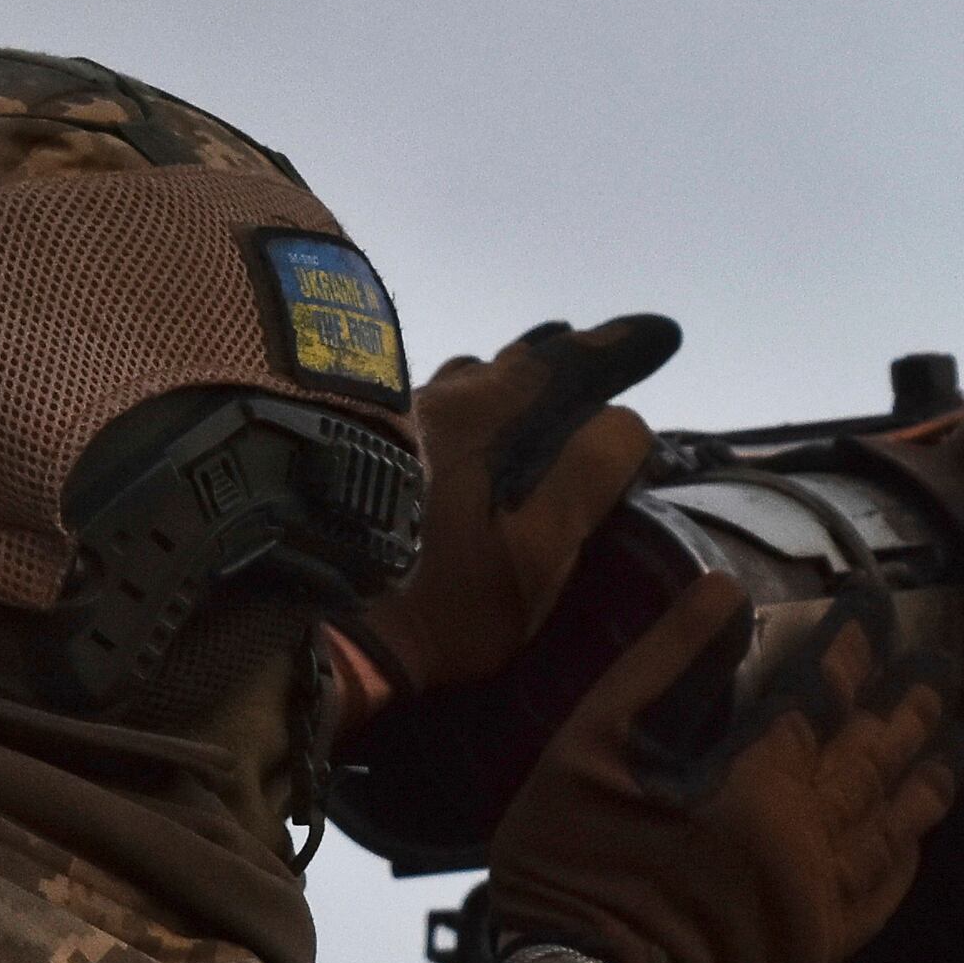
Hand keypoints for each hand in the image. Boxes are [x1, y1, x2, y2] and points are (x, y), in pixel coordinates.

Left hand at [336, 315, 680, 707]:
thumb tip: (625, 419)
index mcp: (479, 415)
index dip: (617, 345)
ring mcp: (382, 423)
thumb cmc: (433, 602)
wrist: (301, 629)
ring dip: (506, 386)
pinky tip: (463, 443)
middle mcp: (427, 398)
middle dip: (562, 360)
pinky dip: (465, 417)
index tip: (662, 333)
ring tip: (535, 398)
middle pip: (507, 364)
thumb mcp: (532, 554)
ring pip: (459, 386)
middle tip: (599, 360)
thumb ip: (584, 480)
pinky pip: (427, 415)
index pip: (564, 361)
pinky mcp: (350, 454)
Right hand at [478, 570, 962, 962]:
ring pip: (892, 824)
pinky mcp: (813, 950)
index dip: (849, 646)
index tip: (871, 606)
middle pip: (873, 757)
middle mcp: (809, 838)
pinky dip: (904, 860)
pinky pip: (881, 897)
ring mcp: (819, 899)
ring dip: (924, 777)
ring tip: (954, 740)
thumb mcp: (590, 747)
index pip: (822, 696)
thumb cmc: (572, 865)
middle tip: (937, 664)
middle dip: (904, 706)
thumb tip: (724, 591)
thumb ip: (663, 665)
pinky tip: (916, 838)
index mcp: (759, 785)